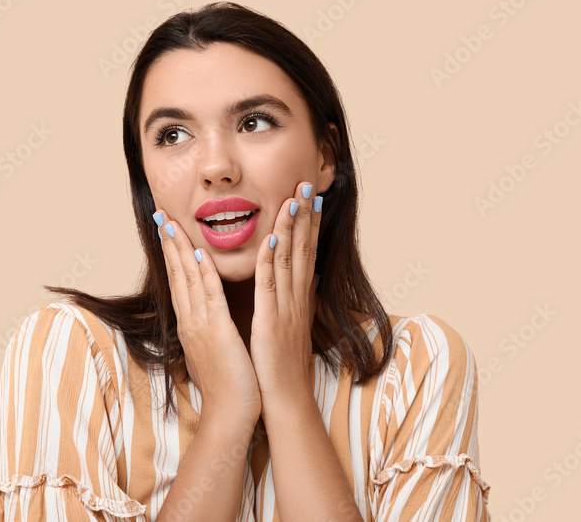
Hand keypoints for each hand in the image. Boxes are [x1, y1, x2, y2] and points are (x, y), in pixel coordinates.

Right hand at [154, 210, 260, 431]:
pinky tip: (199, 252)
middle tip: (161, 215)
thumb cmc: (229, 385)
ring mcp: (200, 325)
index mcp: (192, 324)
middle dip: (169, 243)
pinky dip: (203, 272)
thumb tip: (213, 316)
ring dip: (180, 248)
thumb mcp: (215, 350)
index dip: (173, 255)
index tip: (169, 231)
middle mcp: (190, 321)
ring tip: (172, 223)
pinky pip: (209, 296)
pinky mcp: (217, 332)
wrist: (231, 414)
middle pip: (176, 274)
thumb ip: (212, 329)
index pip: (179, 282)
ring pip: (187, 279)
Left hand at [249, 181, 321, 421]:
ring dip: (291, 226)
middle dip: (305, 214)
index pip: (306, 251)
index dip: (309, 222)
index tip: (310, 194)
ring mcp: (286, 307)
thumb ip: (297, 297)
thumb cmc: (282, 362)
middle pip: (303, 247)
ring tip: (293, 197)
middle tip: (306, 182)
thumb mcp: (292, 322)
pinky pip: (271, 285)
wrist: (284, 397)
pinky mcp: (271, 320)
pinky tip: (272, 237)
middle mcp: (297, 297)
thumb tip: (307, 275)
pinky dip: (271, 260)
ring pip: (289, 259)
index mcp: (300, 296)